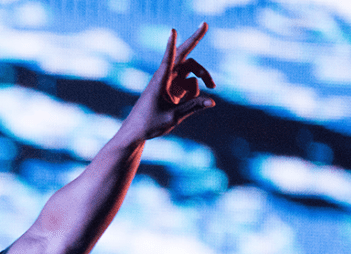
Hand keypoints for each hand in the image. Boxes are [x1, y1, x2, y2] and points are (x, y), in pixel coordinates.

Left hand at [123, 22, 215, 140]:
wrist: (137, 132)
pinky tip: (186, 103)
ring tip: (213, 85)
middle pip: (184, 55)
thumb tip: (213, 102)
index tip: (172, 30)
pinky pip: (190, 84)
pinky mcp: (173, 88)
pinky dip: (194, 91)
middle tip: (205, 24)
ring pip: (191, 70)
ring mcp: (169, 82)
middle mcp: (165, 77)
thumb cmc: (150, 124)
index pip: (168, 60)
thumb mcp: (173, 117)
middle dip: (194, 40)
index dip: (171, 45)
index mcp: (160, 82)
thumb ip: (193, 107)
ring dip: (203, 75)